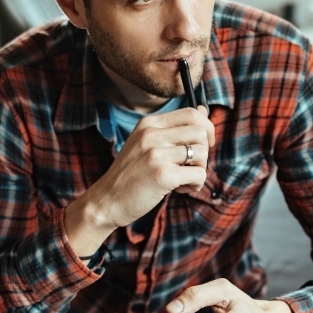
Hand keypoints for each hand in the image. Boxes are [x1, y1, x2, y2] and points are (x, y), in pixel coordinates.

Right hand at [65, 106, 213, 257]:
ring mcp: (156, 154)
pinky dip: (195, 184)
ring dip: (199, 169)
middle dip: (204, 152)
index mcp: (149, 123)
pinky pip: (199, 174)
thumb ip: (173, 128)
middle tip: (190, 166)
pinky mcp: (162, 175)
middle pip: (201, 132)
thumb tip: (204, 110)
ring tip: (182, 179)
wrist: (106, 201)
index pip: (192, 113)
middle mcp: (151, 134)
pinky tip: (179, 189)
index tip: (203, 145)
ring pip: (202, 153)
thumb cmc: (131, 174)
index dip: (206, 129)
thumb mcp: (147, 143)